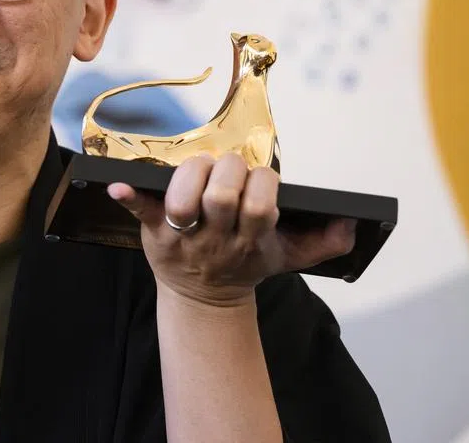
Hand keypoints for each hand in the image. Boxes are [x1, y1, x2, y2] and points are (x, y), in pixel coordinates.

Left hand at [108, 152, 356, 306]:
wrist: (205, 297)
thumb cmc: (246, 263)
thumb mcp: (289, 257)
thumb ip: (324, 242)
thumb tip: (352, 225)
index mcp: (251, 238)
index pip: (261, 205)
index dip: (261, 185)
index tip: (259, 179)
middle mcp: (218, 236)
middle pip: (222, 196)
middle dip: (226, 174)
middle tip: (225, 171)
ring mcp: (185, 235)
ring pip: (187, 200)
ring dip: (188, 180)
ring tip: (193, 174)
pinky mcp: (156, 232)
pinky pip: (141, 211)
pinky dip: (129, 197)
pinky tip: (117, 186)